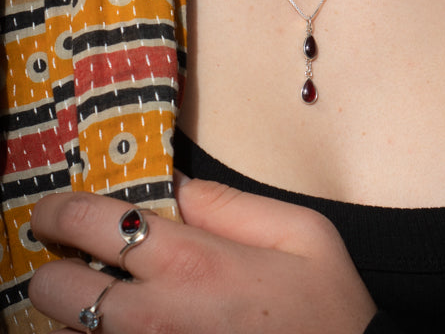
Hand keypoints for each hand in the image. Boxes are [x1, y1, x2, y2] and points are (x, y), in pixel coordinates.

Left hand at [29, 174, 376, 332]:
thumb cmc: (325, 307)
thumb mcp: (300, 233)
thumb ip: (232, 203)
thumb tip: (178, 189)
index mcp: (193, 262)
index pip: (96, 222)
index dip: (61, 209)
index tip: (55, 208)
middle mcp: (155, 316)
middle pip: (56, 290)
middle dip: (54, 268)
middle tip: (76, 258)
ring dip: (73, 313)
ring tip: (104, 296)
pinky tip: (128, 328)